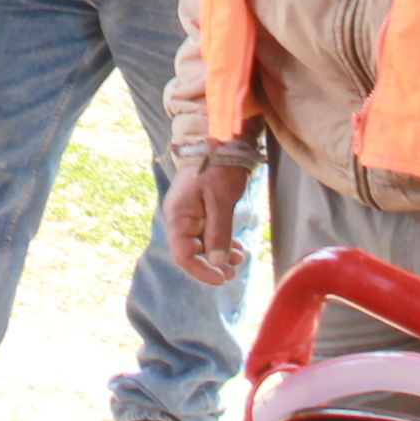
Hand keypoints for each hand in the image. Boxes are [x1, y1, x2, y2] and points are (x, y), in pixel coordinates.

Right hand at [162, 158, 253, 286]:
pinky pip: (209, 233)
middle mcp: (181, 218)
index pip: (183, 255)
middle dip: (212, 264)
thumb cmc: (218, 168)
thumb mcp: (221, 201)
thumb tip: (217, 263)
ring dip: (220, 255)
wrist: (221, 141)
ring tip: (240, 259)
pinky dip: (222, 243)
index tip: (221, 279)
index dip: (201, 271)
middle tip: (233, 272)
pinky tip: (236, 248)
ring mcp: (191, 214)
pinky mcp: (202, 210)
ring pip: (202, 244)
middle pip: (191, 252)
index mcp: (179, 216)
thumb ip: (218, 233)